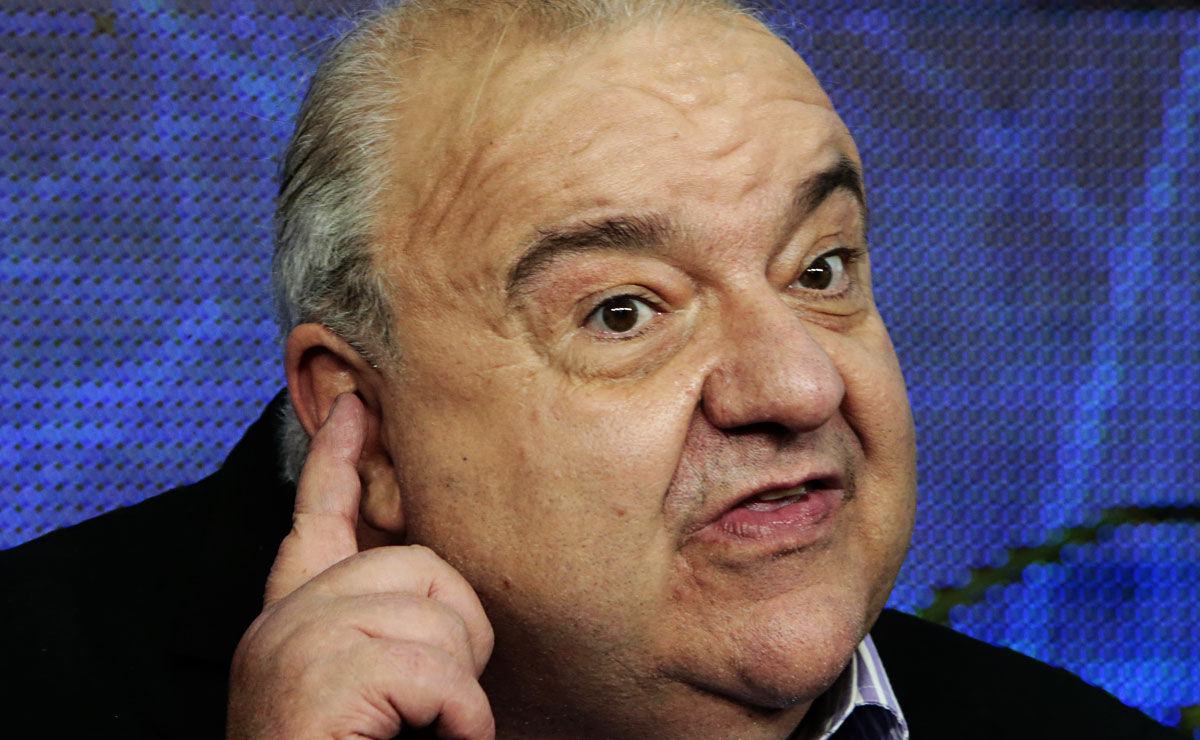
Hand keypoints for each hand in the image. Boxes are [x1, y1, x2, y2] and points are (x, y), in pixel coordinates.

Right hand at [226, 394, 494, 739]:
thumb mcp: (363, 692)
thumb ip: (381, 632)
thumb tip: (434, 589)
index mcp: (294, 624)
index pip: (317, 519)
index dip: (341, 463)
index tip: (358, 409)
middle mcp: (284, 623)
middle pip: (420, 567)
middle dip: (458, 635)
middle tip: (440, 705)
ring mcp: (295, 646)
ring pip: (437, 621)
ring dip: (457, 692)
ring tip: (426, 733)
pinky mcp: (320, 679)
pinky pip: (437, 674)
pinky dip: (459, 721)